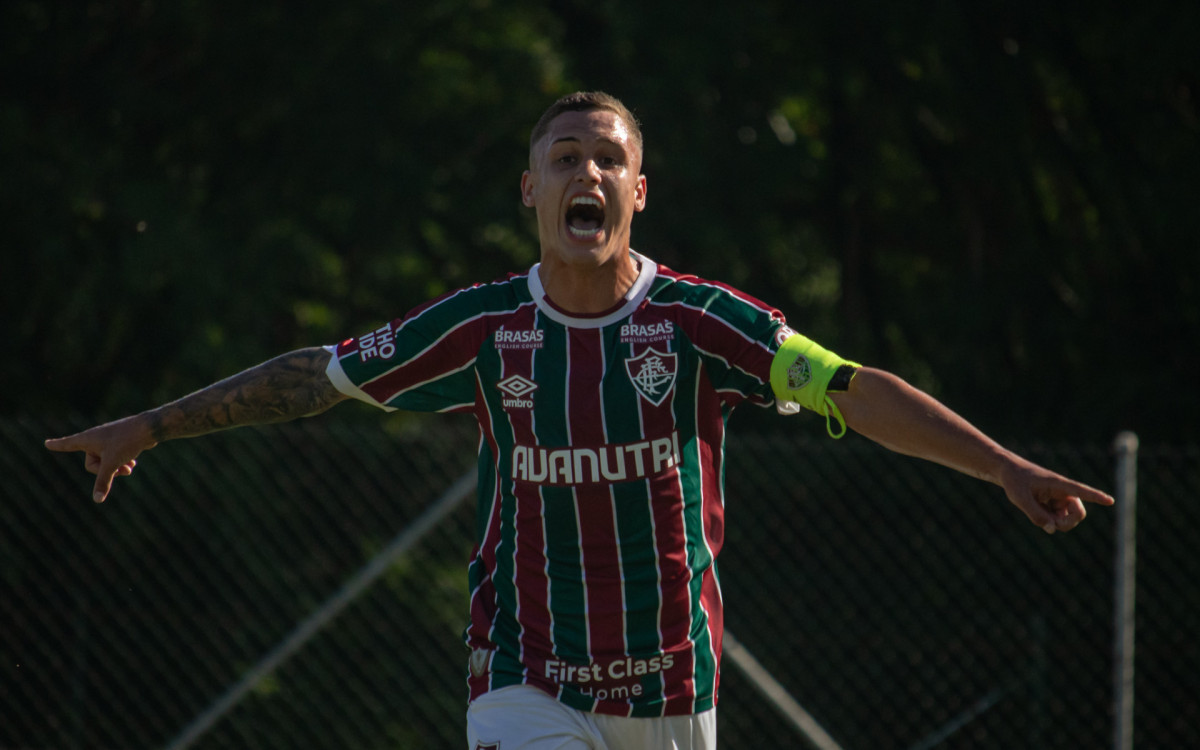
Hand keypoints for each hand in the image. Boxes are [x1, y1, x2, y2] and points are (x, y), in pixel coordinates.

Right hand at [45, 415, 157, 502]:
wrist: (148, 429)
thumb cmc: (126, 441)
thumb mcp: (112, 463)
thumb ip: (103, 481)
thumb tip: (97, 500)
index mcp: (87, 439)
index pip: (67, 444)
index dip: (57, 445)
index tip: (46, 443)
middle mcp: (95, 438)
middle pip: (92, 464)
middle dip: (106, 470)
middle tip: (119, 468)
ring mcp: (108, 440)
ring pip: (106, 462)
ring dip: (117, 468)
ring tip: (128, 467)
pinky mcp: (119, 442)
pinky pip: (116, 458)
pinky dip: (123, 462)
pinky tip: (133, 463)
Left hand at [999, 456, 1114, 533]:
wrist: (1009, 473)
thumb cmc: (1015, 481)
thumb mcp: (1020, 498)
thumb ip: (1035, 515)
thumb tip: (1052, 530)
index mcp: (1059, 484)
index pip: (1081, 491)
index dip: (1096, 496)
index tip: (1111, 501)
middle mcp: (1065, 493)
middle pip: (1078, 514)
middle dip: (1066, 524)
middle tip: (1048, 525)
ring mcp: (1061, 500)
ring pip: (1068, 521)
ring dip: (1055, 523)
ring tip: (1036, 511)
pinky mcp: (1056, 506)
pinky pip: (1058, 521)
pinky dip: (1048, 522)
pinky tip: (1036, 510)